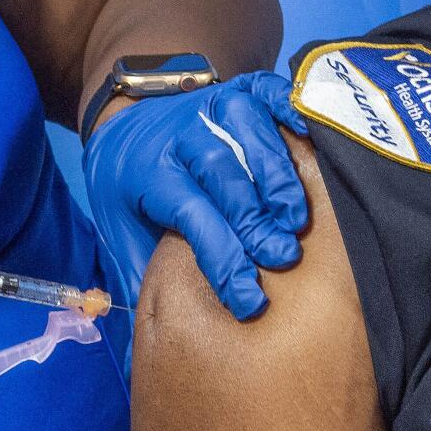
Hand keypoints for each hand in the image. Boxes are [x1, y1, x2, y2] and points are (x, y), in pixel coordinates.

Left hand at [81, 71, 309, 319]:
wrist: (130, 115)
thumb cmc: (133, 184)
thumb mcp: (119, 226)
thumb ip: (140, 272)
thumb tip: (151, 343)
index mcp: (148, 171)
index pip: (188, 212)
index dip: (220, 255)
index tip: (248, 299)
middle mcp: (181, 134)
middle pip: (219, 170)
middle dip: (252, 215)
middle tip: (282, 257)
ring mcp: (211, 105)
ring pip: (247, 129)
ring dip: (276, 172)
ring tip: (298, 217)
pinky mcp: (238, 87)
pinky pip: (267, 90)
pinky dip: (290, 105)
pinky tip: (311, 133)